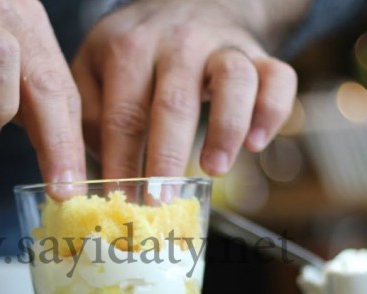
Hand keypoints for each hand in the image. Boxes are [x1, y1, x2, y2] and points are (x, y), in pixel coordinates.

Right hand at [0, 0, 84, 184]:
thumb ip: (22, 108)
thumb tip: (61, 161)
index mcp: (27, 29)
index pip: (62, 90)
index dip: (72, 142)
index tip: (76, 190)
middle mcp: (2, 13)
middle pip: (45, 77)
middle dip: (59, 142)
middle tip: (61, 188)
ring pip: (0, 53)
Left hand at [72, 0, 299, 178]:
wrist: (187, 4)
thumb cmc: (134, 54)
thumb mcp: (94, 68)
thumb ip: (89, 114)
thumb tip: (96, 171)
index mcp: (128, 48)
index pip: (122, 114)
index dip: (120, 162)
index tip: (119, 200)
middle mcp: (177, 43)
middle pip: (174, 102)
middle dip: (166, 156)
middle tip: (159, 199)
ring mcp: (221, 46)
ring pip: (233, 82)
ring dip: (225, 129)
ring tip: (213, 169)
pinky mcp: (258, 54)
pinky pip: (277, 78)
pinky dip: (272, 111)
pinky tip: (257, 144)